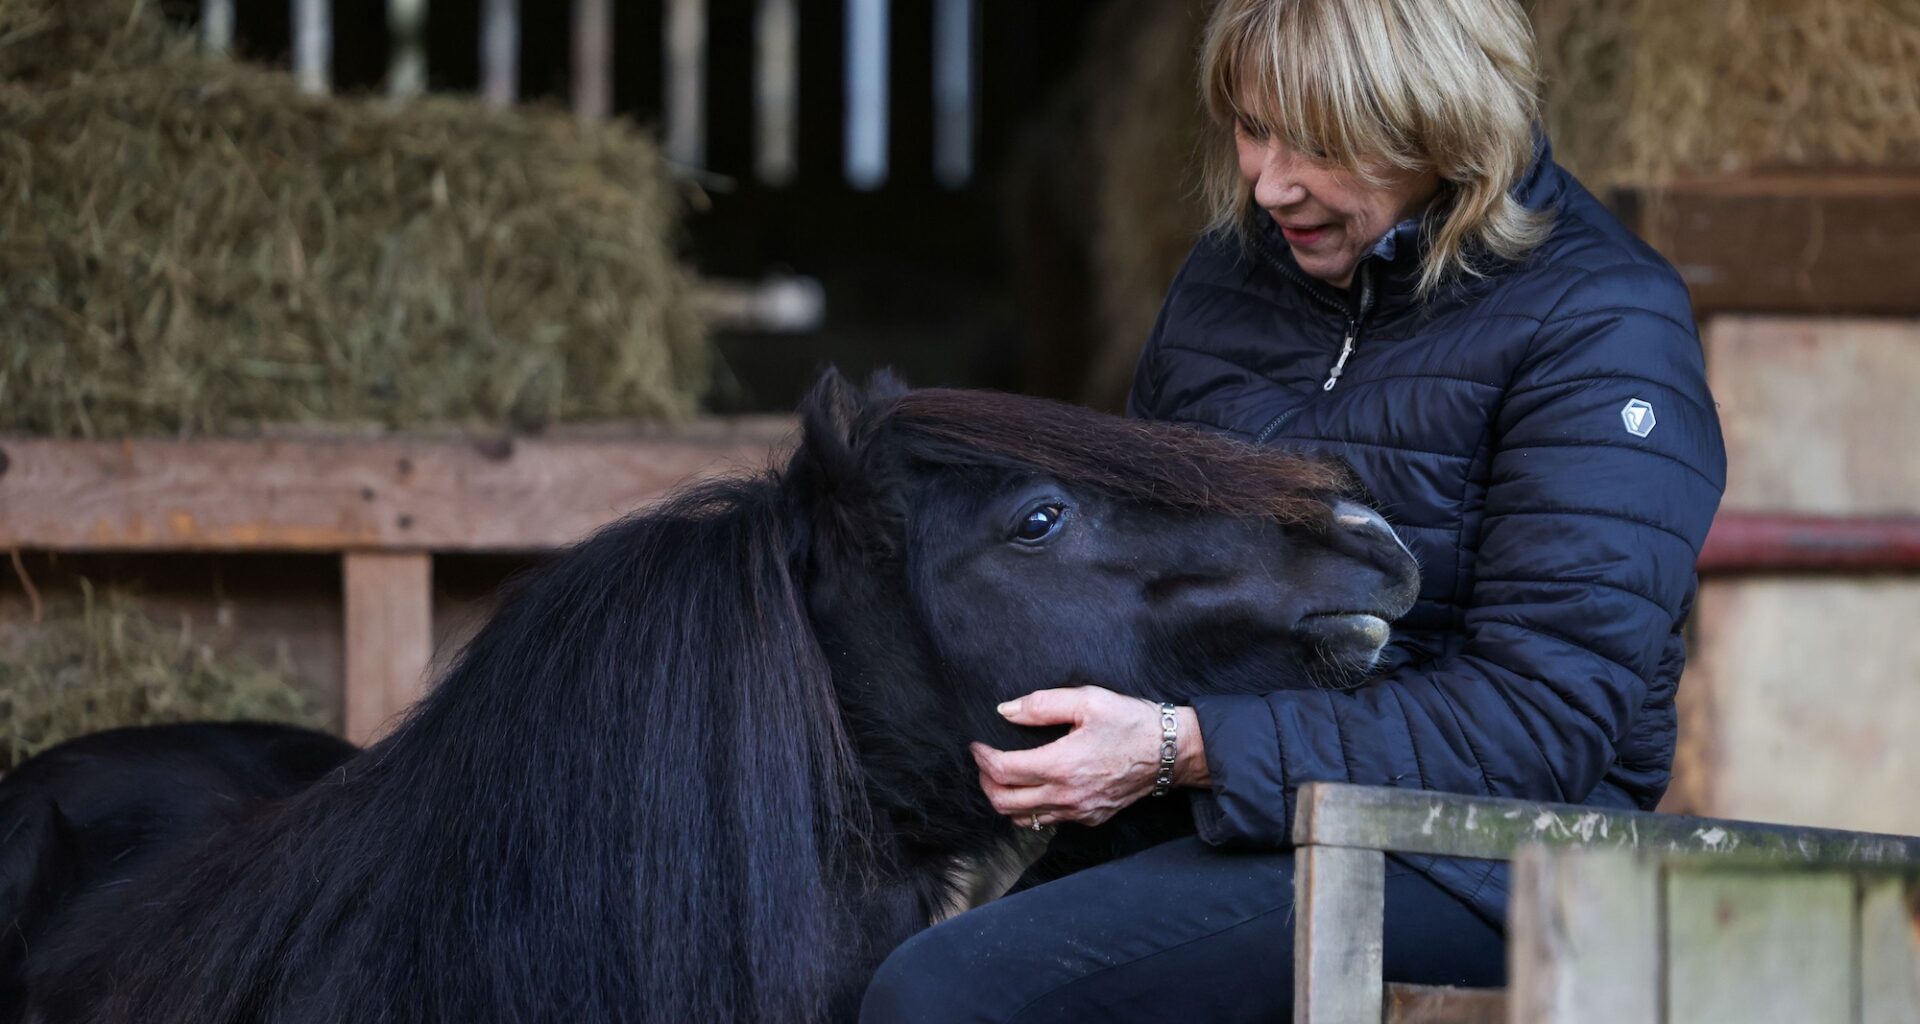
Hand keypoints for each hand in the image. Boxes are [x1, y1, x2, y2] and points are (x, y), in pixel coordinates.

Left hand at [970, 686, 1207, 828]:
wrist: (1170, 752)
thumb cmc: (1131, 721)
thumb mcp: (1088, 699)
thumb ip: (1042, 704)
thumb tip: (1006, 711)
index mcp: (1062, 765)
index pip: (1003, 772)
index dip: (983, 758)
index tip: (977, 744)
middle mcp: (1067, 795)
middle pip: (1005, 802)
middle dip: (986, 782)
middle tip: (985, 761)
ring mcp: (1079, 812)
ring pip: (1023, 818)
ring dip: (1004, 799)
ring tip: (1003, 776)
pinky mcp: (1090, 818)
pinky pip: (1048, 821)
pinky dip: (1030, 809)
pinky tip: (1032, 788)